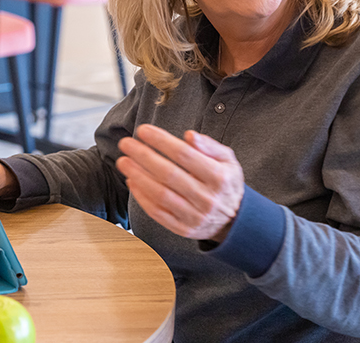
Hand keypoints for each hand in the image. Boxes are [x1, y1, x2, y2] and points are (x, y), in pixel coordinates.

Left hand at [116, 126, 243, 242]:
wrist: (235, 221)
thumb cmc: (226, 185)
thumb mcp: (228, 161)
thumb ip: (210, 146)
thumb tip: (189, 135)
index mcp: (219, 177)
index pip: (185, 155)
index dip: (162, 141)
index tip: (144, 130)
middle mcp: (206, 198)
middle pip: (169, 174)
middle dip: (144, 157)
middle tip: (126, 144)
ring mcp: (194, 216)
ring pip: (160, 194)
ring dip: (138, 176)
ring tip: (123, 161)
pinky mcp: (183, 229)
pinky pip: (158, 213)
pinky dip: (142, 197)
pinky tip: (132, 182)